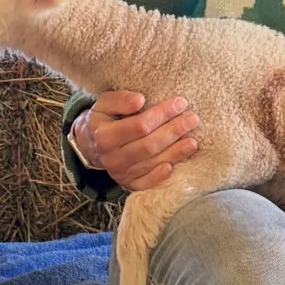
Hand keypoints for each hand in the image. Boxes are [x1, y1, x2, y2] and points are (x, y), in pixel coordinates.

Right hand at [72, 91, 199, 191]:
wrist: (91, 145)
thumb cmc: (103, 120)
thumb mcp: (103, 103)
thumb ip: (119, 99)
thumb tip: (140, 100)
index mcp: (104, 136)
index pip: (139, 125)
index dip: (162, 114)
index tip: (180, 103)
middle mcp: (112, 158)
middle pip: (149, 145)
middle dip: (173, 131)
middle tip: (193, 119)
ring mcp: (120, 174)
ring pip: (151, 163)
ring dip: (175, 152)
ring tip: (193, 140)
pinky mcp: (128, 184)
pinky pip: (146, 184)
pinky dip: (160, 177)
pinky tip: (173, 166)